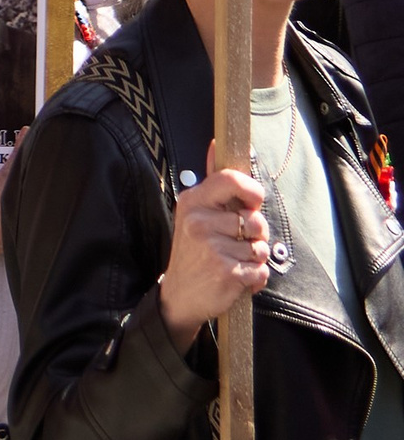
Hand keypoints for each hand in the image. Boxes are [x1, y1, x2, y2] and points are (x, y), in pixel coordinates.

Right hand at [159, 143, 272, 344]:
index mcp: (192, 202)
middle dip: (255, 235)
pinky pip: (261, 271)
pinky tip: (235, 279)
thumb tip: (215, 143)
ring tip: (232, 262)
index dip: (252, 191)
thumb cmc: (192, 252)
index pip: (231, 179)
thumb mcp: (194, 213)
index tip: (252, 203)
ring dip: (254, 258)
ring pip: (261, 248)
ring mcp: (212, 248)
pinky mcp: (226, 273)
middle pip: (256, 220)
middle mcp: (199, 222)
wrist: (178, 295)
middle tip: (234, 243)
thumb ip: (212, 182)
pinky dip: (254, 278)